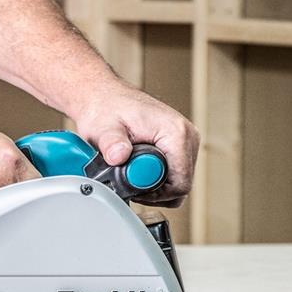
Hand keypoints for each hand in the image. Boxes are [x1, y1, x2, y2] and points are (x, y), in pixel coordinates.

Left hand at [74, 80, 199, 206]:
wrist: (104, 97)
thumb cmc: (106, 108)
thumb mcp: (104, 128)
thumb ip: (112, 143)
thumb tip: (118, 156)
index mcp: (176, 132)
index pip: (181, 183)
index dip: (156, 195)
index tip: (133, 187)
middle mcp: (187, 136)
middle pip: (181, 185)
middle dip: (155, 192)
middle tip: (129, 180)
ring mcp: (185, 142)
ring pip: (178, 182)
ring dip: (155, 187)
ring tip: (132, 174)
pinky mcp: (178, 146)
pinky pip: (174, 175)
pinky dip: (156, 180)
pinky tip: (138, 171)